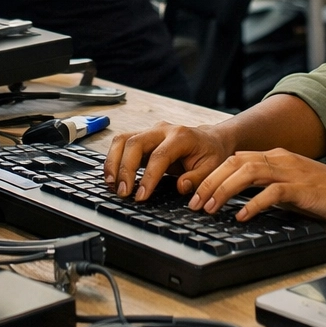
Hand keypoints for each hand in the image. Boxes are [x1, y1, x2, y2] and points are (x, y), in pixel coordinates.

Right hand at [103, 122, 233, 199]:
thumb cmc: (211, 153)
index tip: (141, 196)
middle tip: (123, 193)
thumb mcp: (213, 167)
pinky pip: (122, 144)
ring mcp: (150, 132)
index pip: (159, 156)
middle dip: (125, 169)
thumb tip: (181, 187)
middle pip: (135, 143)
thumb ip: (198, 178)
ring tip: (112, 185)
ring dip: (113, 162)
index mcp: (181, 136)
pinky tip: (113, 178)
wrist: (211, 139)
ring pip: (123, 140)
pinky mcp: (142, 138)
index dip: (148, 177)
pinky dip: (114, 160)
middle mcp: (162, 130)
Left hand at [189, 149, 325, 226]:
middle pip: (235, 162)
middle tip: (193, 202)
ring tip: (208, 208)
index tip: (196, 192)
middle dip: (210, 181)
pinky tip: (240, 216)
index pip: (235, 159)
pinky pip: (271, 192)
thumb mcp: (292, 188)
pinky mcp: (302, 187)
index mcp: (277, 157)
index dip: (212, 174)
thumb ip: (269, 189)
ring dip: (223, 190)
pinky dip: (252, 203)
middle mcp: (281, 159)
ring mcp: (292, 171)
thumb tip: (240, 201)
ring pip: (248, 172)